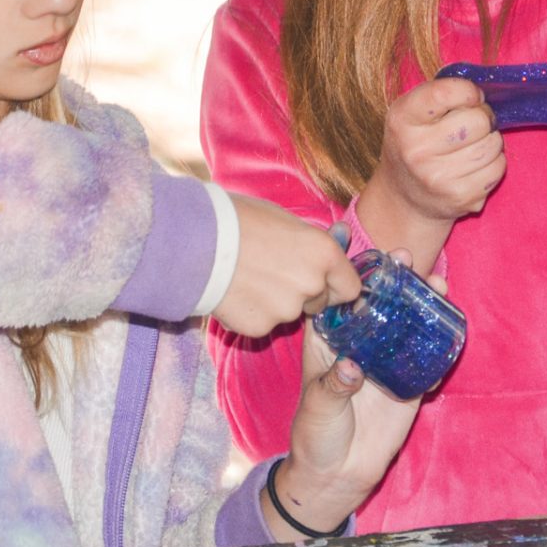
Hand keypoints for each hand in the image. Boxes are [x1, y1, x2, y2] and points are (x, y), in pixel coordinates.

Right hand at [213, 195, 363, 337]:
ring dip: (274, 302)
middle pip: (319, 302)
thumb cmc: (239, 219)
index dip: (336, 286)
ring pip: (288, 313)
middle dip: (303, 294)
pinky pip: (262, 323)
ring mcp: (286, 310)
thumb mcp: (284, 220)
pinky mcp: (260, 327)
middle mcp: (312, 285)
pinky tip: (234, 292)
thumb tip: (329, 247)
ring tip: (246, 278)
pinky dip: (252, 312)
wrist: (196, 240)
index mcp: (324, 254)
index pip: (351, 288)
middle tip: (273, 273)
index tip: (323, 282)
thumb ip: (309, 243)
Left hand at [263, 249, 442, 539]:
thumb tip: (353, 369)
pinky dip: (440, 339)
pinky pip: (428, 356)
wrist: (339, 474)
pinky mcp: (409, 383)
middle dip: (392, 275)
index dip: (342, 267)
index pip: (334, 296)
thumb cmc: (316, 434)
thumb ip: (333, 386)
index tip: (348, 236)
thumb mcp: (317, 407)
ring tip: (436, 280)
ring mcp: (386, 361)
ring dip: (421, 299)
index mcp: (328, 341)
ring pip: (406, 322)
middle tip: (406, 256)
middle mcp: (359, 344)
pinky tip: (449, 321)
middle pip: (377, 301)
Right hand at [366, 78, 504, 224]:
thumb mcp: (413, 112)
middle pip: (478, 120)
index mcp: (402, 119)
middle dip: (483, 117)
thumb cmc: (416, 142)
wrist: (404, 196)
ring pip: (493, 144)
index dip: (469, 91)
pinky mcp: (460, 197)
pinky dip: (494, 163)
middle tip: (473, 124)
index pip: (444, 93)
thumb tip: (481, 92)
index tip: (471, 96)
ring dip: (490, 141)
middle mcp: (416, 149)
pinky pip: (498, 168)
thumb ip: (442, 94)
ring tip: (472, 145)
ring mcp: (438, 177)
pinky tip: (475, 165)